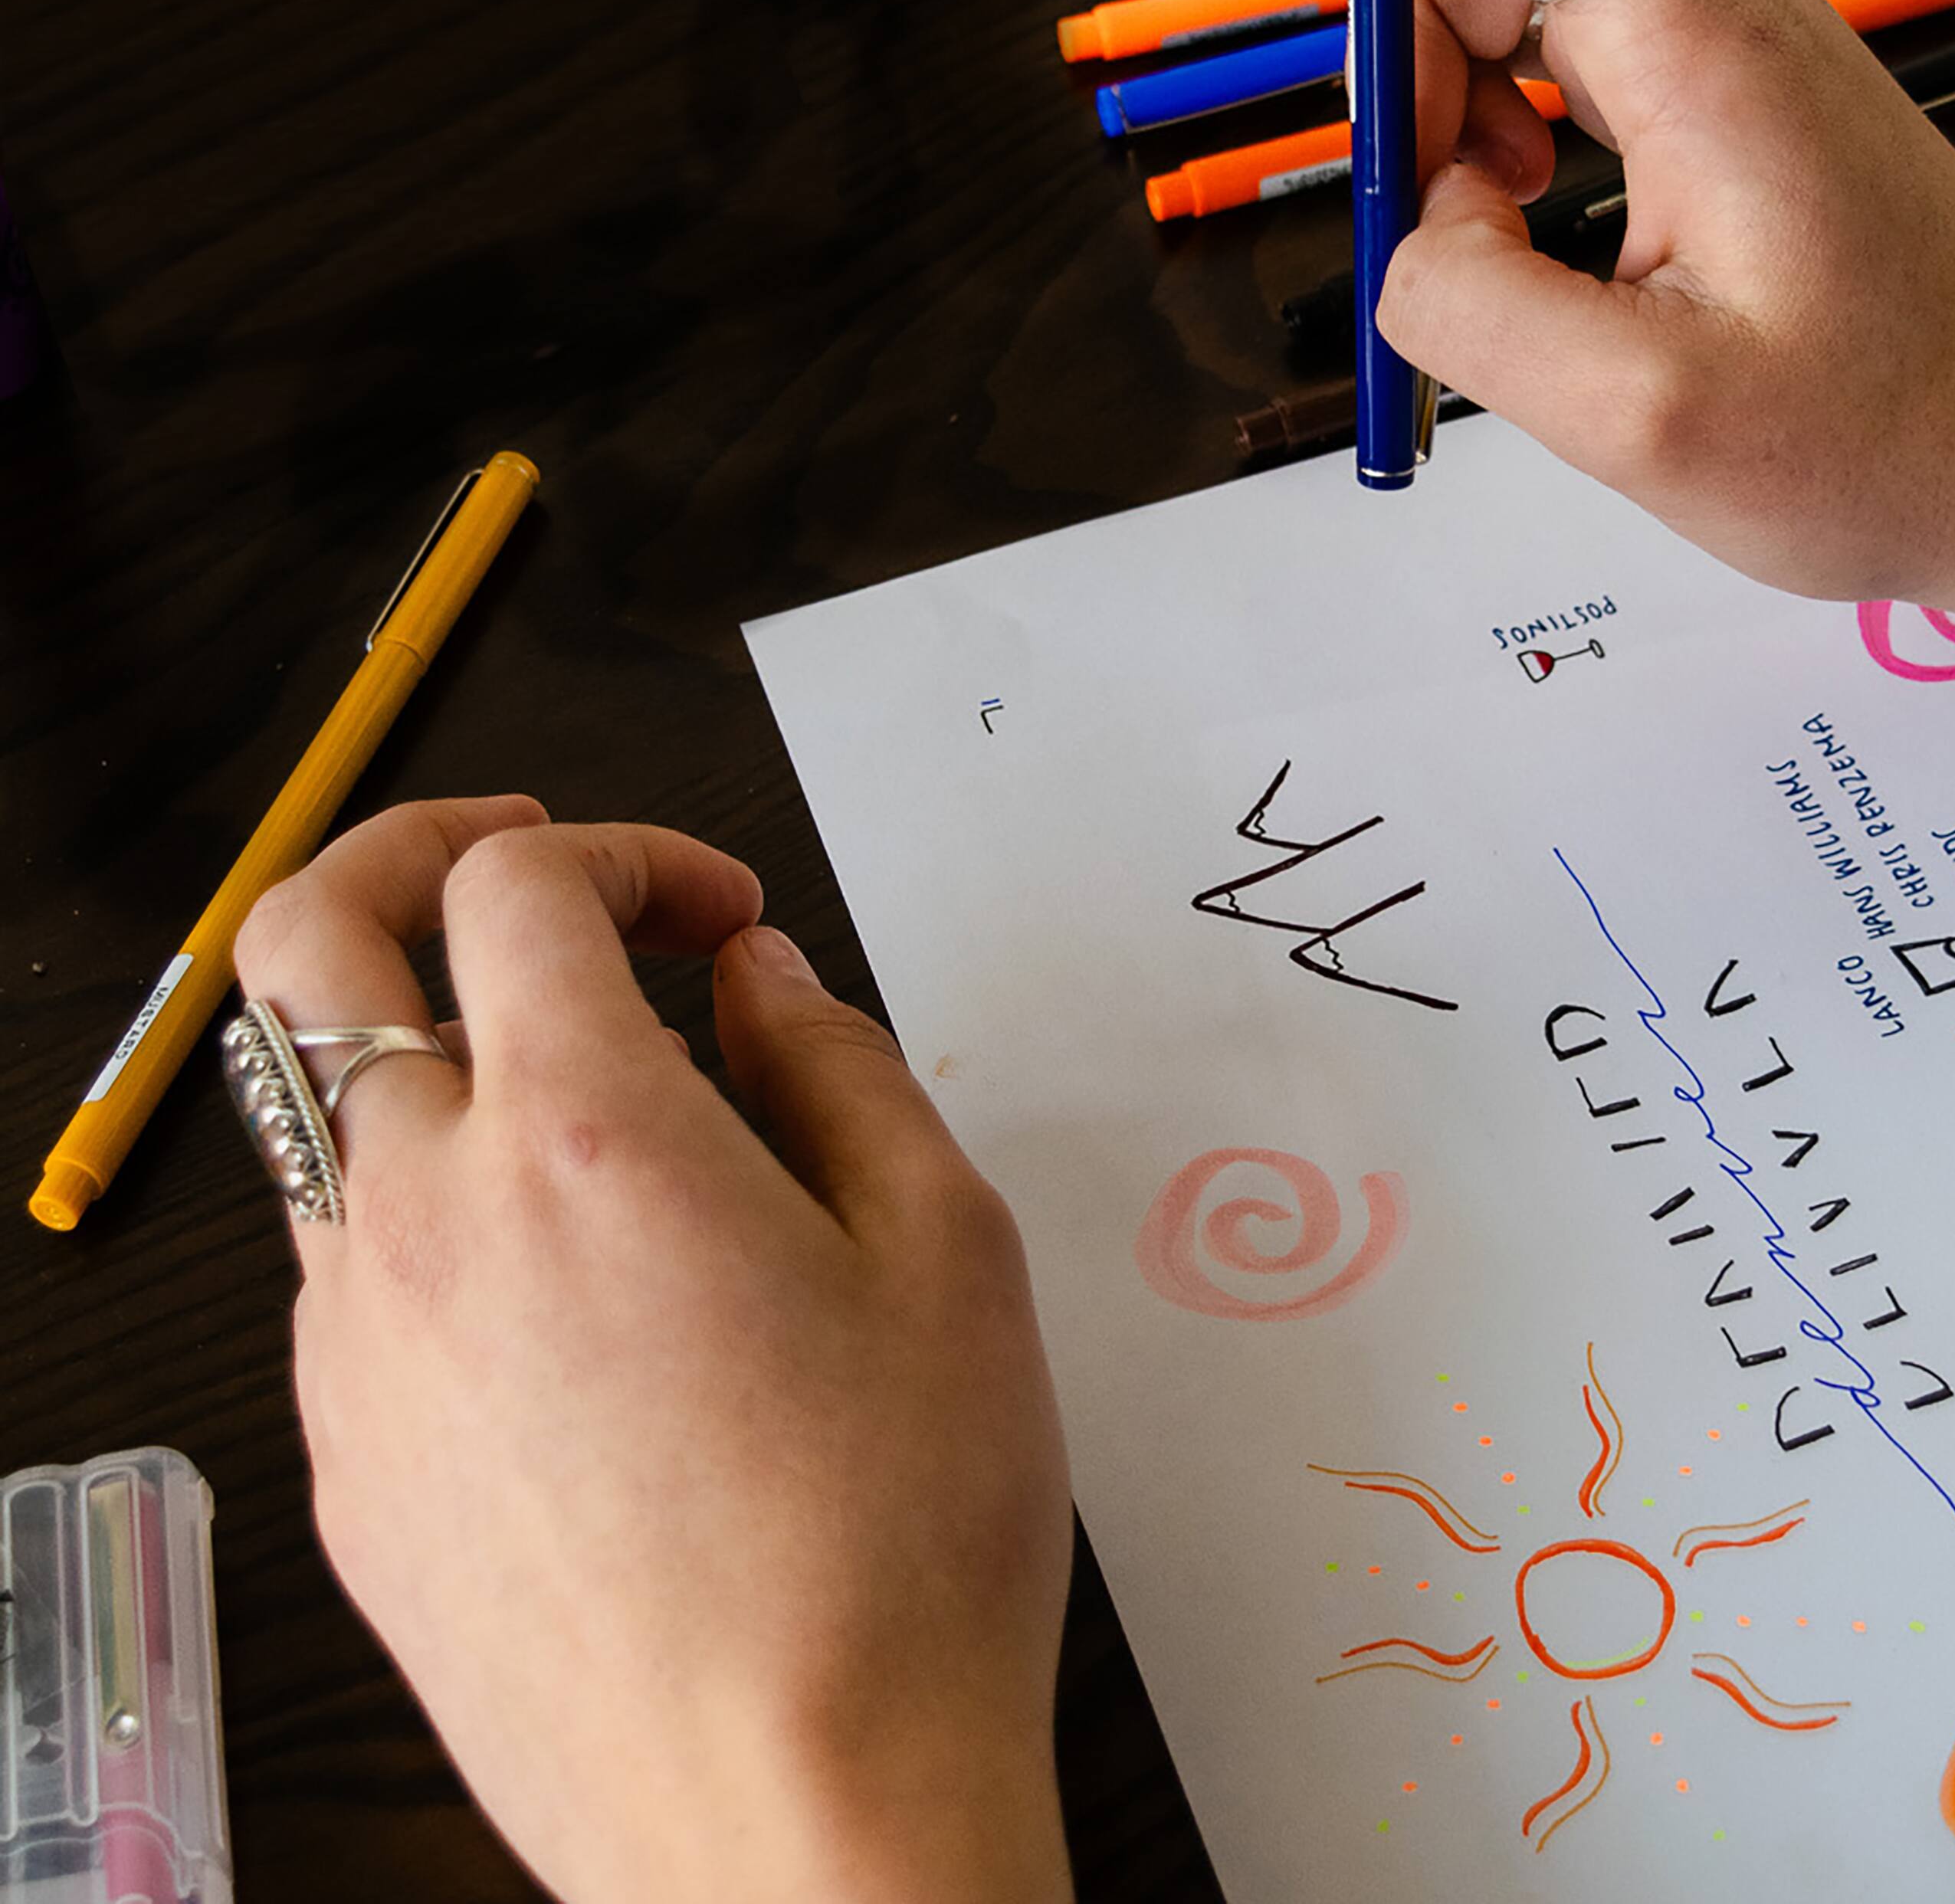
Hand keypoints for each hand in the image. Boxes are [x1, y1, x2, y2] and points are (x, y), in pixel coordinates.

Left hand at [241, 797, 1072, 1903]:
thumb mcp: (949, 1249)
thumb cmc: (895, 1550)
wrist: (794, 1827)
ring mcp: (359, 1356)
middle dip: (407, 854)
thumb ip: (840, 1067)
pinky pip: (343, 1274)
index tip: (715, 917)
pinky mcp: (346, 1472)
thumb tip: (759, 986)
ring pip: (313, 1113)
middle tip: (528, 873)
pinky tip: (565, 1285)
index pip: (517, 882)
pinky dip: (425, 1206)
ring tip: (584, 1104)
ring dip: (425, 1047)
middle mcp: (430, 1226)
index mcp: (588, 1141)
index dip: (624, 849)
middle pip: (303, 944)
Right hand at [1100, 0, 1954, 668]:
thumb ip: (1470, 306)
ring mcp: (1708, 11)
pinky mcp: (1708, 66)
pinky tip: (1510, 207)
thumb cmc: (1890, 443)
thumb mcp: (1647, 423)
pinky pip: (1539, 18)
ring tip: (1462, 216)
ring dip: (1407, 46)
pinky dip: (1471, 91)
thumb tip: (1416, 221)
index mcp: (1689, 29)